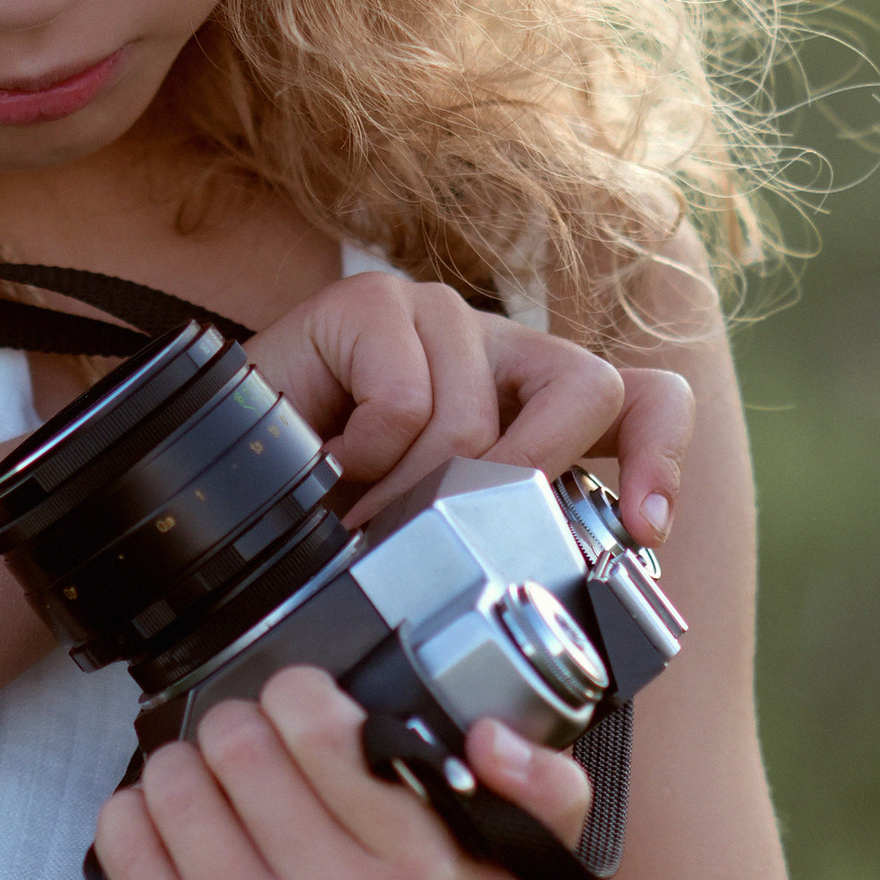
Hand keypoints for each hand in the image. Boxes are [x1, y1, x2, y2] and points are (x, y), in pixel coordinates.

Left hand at [93, 664, 586, 879]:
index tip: (307, 715)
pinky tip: (174, 830)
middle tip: (257, 752)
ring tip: (216, 788)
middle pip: (235, 744)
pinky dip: (139, 818)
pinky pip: (125, 848)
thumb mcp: (531, 879)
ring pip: (174, 785)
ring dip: (188, 768)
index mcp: (418, 874)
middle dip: (243, 730)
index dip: (300, 697)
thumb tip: (490, 737)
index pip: (312, 721)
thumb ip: (546, 789)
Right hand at [244, 271, 690, 543]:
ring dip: (411, 494)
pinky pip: (406, 398)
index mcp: (533, 402)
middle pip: (588, 385)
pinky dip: (366, 455)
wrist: (222, 482)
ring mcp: (439, 315)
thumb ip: (519, 540)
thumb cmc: (334, 515)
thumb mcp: (446, 538)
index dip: (656, 452)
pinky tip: (332, 460)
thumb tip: (595, 578)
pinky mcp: (374, 301)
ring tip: (362, 515)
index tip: (643, 528)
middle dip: (530, 474)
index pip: (641, 396)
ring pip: (476, 417)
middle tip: (463, 530)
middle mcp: (500, 349)